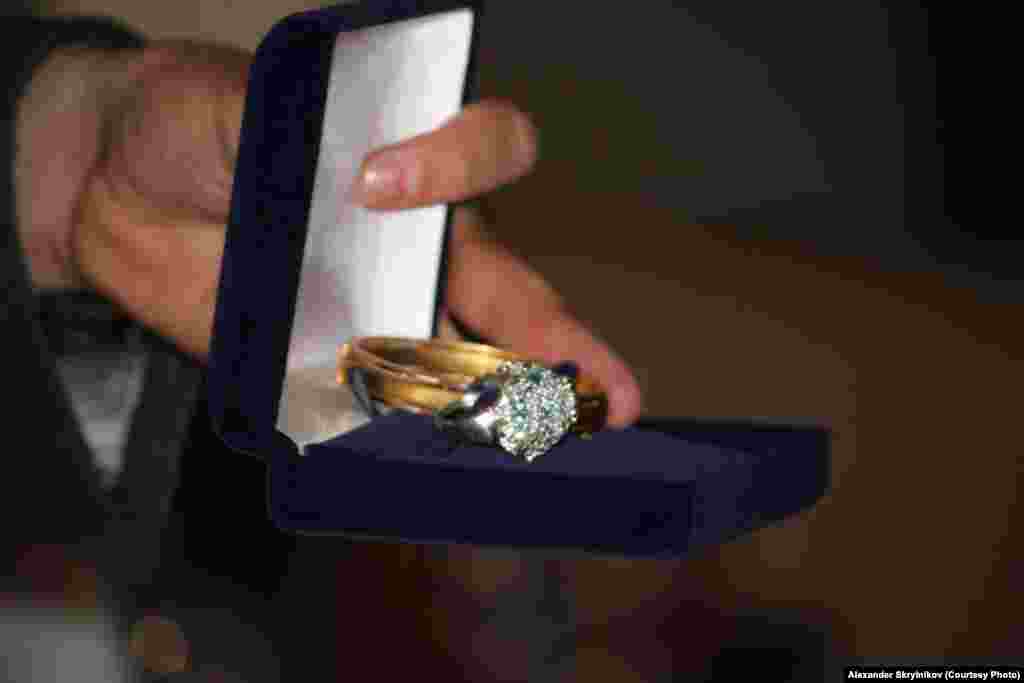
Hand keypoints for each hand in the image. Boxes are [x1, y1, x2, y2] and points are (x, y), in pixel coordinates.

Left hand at [17, 40, 641, 426]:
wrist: (114, 184)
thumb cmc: (196, 121)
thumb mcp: (250, 98)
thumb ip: (303, 132)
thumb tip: (348, 185)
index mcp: (411, 172)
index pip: (486, 160)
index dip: (456, 166)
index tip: (374, 182)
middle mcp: (411, 250)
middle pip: (509, 299)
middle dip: (568, 351)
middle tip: (609, 401)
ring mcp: (373, 315)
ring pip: (459, 368)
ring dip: (502, 411)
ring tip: (540, 452)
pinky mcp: (317, 367)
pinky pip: (376, 413)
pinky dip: (406, 445)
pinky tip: (436, 473)